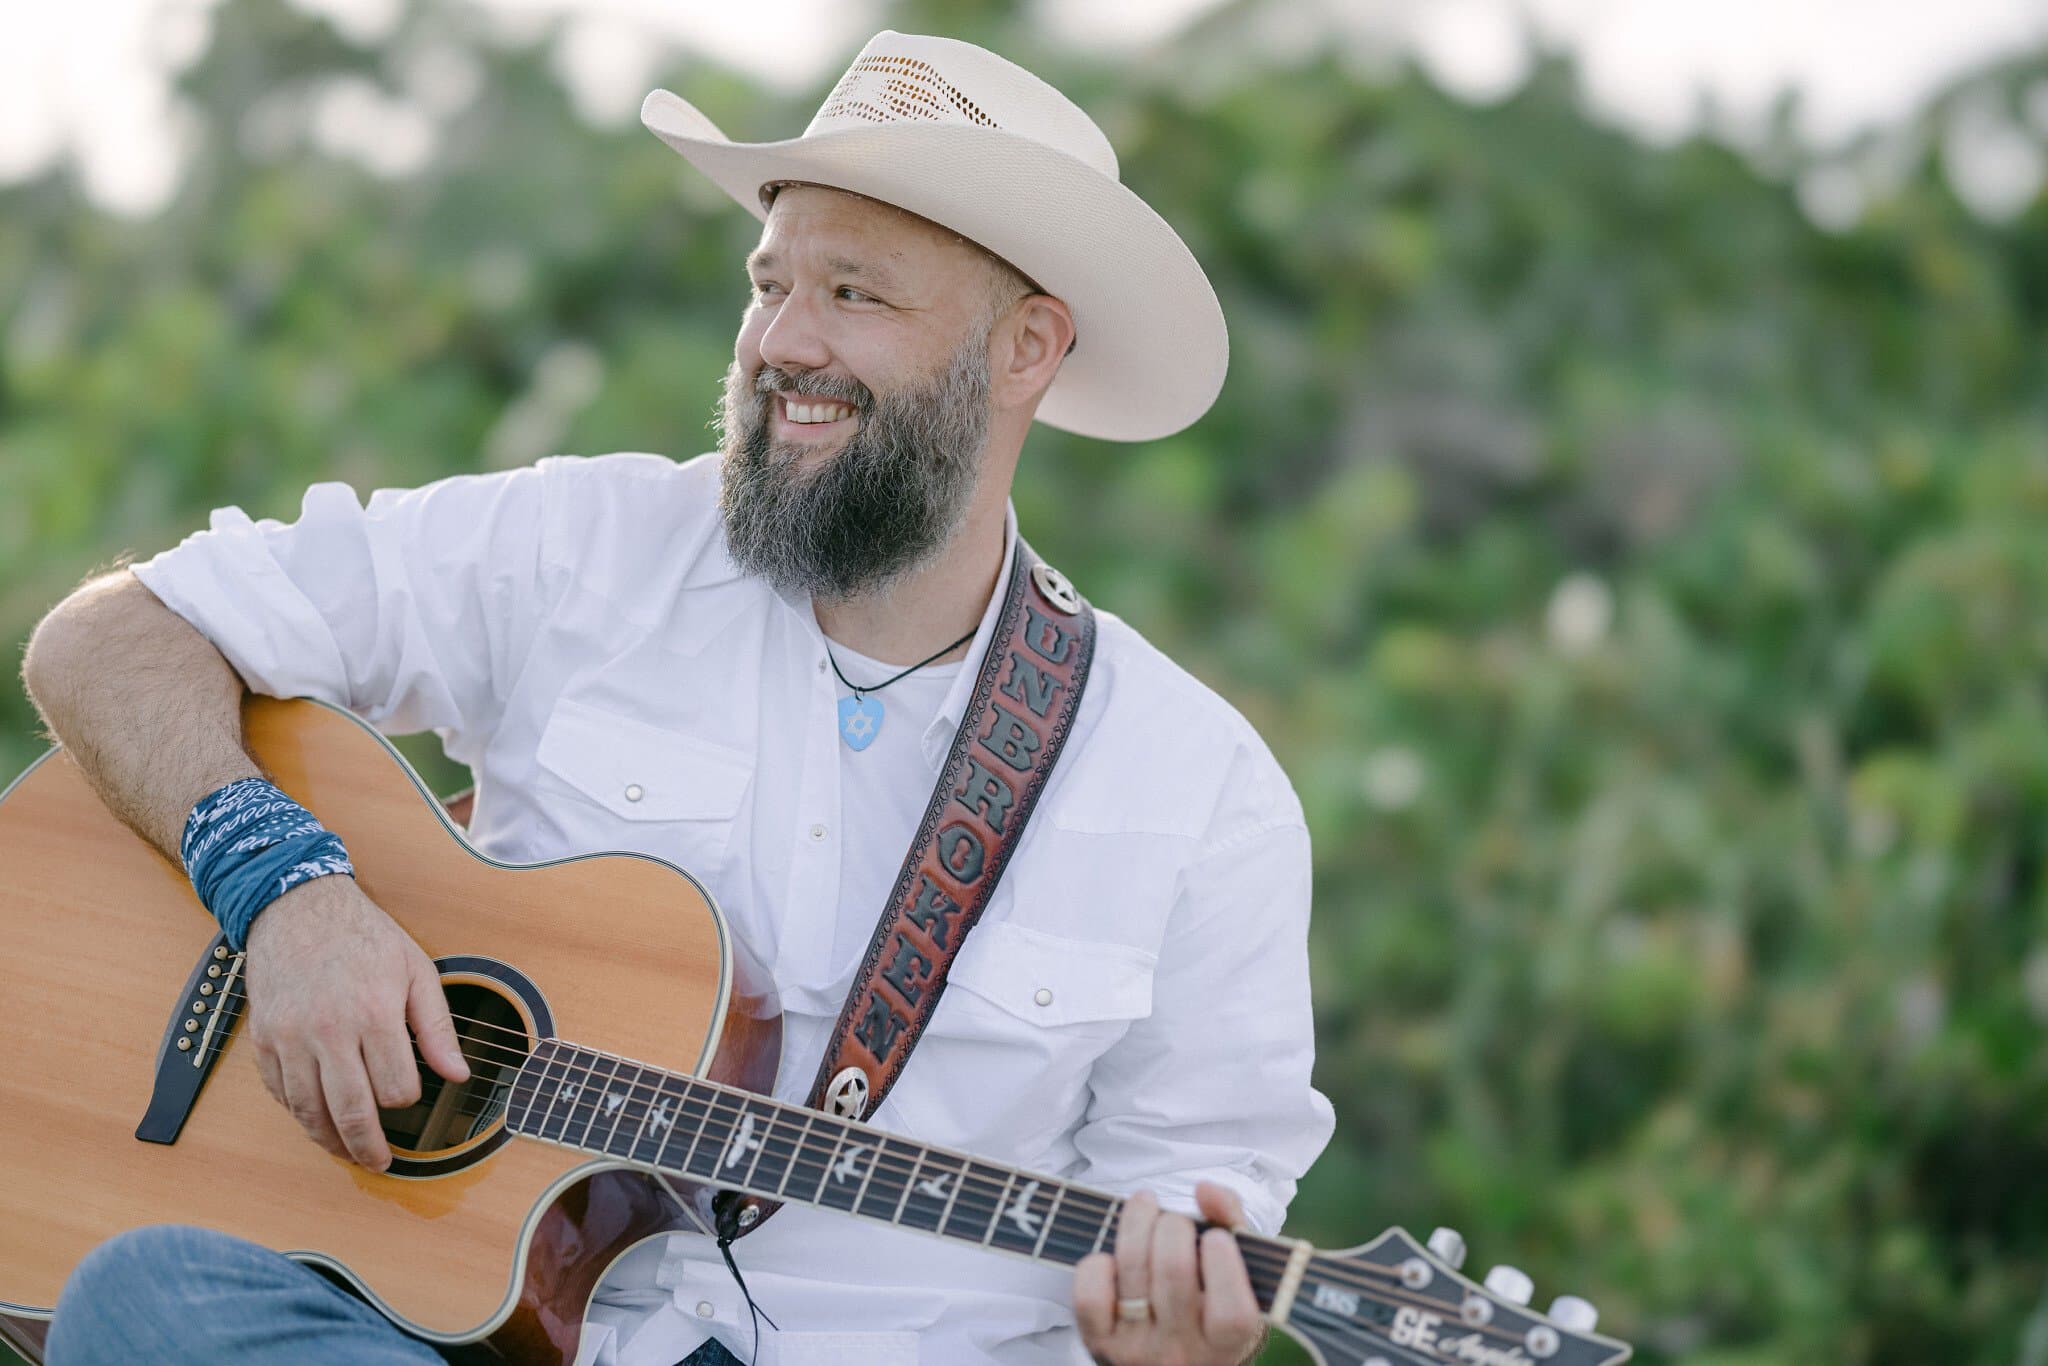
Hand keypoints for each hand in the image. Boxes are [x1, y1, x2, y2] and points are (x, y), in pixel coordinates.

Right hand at [243, 875, 468, 1169]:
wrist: (297, 907)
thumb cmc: (364, 938)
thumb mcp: (416, 971)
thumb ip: (437, 1028)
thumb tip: (459, 1076)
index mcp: (375, 1013)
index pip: (396, 1088)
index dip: (407, 1101)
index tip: (409, 1096)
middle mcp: (330, 1031)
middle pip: (351, 1111)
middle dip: (368, 1147)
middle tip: (380, 1163)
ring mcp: (291, 1038)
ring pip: (310, 1112)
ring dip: (330, 1141)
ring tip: (347, 1152)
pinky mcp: (263, 1040)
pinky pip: (280, 1094)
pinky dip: (298, 1113)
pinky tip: (315, 1119)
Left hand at [1074, 1182, 1265, 1365]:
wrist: (1170, 1363)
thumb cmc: (1208, 1307)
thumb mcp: (1238, 1276)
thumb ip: (1232, 1224)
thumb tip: (1205, 1189)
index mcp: (1226, 1343)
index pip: (1231, 1312)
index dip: (1222, 1262)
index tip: (1216, 1238)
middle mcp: (1183, 1352)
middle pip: (1174, 1269)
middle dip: (1174, 1226)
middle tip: (1176, 1220)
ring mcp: (1137, 1349)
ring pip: (1131, 1268)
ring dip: (1137, 1221)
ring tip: (1145, 1204)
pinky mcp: (1100, 1343)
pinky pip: (1090, 1294)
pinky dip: (1097, 1264)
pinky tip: (1113, 1257)